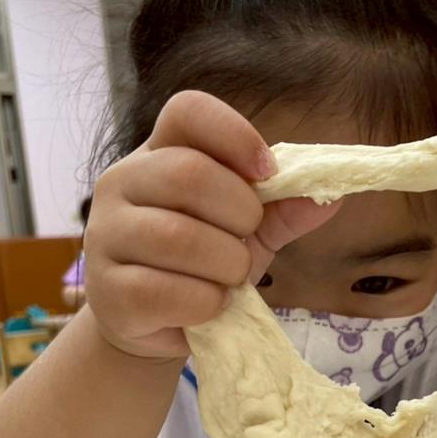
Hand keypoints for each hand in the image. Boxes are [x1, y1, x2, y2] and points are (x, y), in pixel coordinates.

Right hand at [85, 90, 340, 359]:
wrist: (159, 326)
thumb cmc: (204, 264)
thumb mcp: (249, 231)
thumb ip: (282, 210)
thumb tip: (330, 197)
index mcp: (159, 153)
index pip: (189, 111)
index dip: (236, 135)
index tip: (267, 172)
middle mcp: (122, 183)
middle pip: (188, 174)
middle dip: (241, 214)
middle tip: (248, 240)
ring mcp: (106, 236)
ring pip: (178, 238)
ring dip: (227, 265)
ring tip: (231, 280)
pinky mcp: (108, 293)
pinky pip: (166, 292)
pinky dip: (206, 303)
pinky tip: (211, 306)